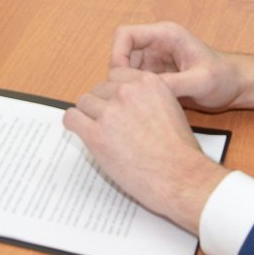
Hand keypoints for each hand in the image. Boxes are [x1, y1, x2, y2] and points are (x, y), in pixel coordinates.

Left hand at [63, 68, 228, 233]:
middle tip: (110, 126)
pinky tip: (83, 133)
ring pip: (84, 103)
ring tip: (101, 134)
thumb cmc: (180, 152)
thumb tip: (124, 99)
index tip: (117, 106)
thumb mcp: (171, 108)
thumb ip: (146, 98)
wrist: (181, 178)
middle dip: (103, 106)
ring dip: (90, 117)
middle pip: (99, 89)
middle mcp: (127, 92)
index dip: (115, 93)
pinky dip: (74, 125)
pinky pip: (72, 119)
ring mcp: (110, 112)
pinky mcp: (96, 135)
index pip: (116, 76)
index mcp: (147, 82)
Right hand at [110, 21, 253, 112]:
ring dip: (128, 86)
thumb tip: (144, 91)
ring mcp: (155, 59)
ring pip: (127, 69)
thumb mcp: (200, 82)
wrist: (237, 86)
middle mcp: (157, 44)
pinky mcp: (157, 74)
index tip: (121, 79)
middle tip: (126, 97)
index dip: (117, 55)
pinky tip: (143, 107)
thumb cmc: (224, 78)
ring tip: (135, 104)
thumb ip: (173, 84)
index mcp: (165, 35)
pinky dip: (136, 93)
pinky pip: (137, 80)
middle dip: (121, 75)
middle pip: (122, 53)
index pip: (125, 35)